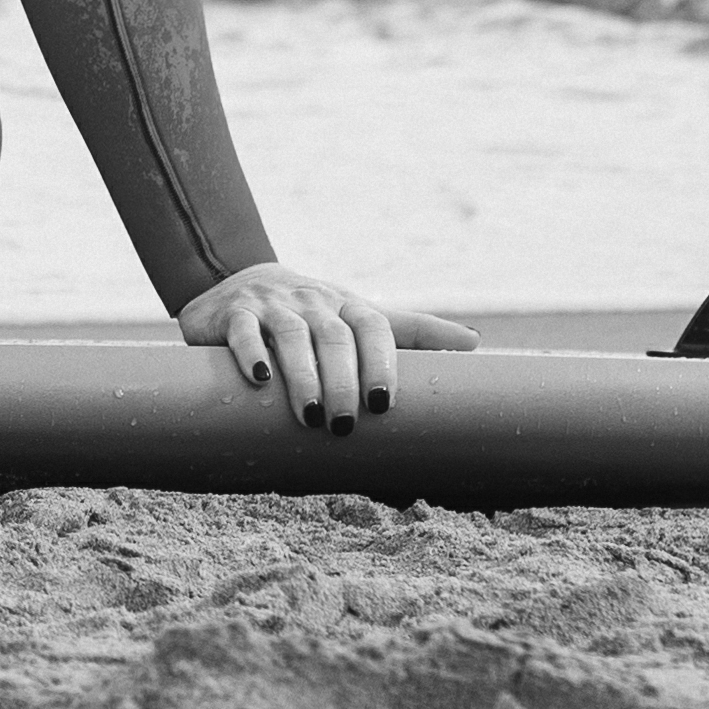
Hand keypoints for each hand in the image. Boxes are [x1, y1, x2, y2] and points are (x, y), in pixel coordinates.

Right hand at [176, 262, 479, 432]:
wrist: (241, 283)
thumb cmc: (314, 313)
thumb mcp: (360, 318)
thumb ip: (412, 331)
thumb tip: (475, 342)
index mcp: (347, 306)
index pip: (373, 327)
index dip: (381, 362)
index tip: (384, 403)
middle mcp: (313, 301)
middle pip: (333, 336)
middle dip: (342, 381)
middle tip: (345, 425)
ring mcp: (272, 305)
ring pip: (292, 336)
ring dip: (303, 376)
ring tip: (312, 417)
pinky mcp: (233, 313)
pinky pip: (243, 330)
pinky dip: (252, 352)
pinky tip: (259, 378)